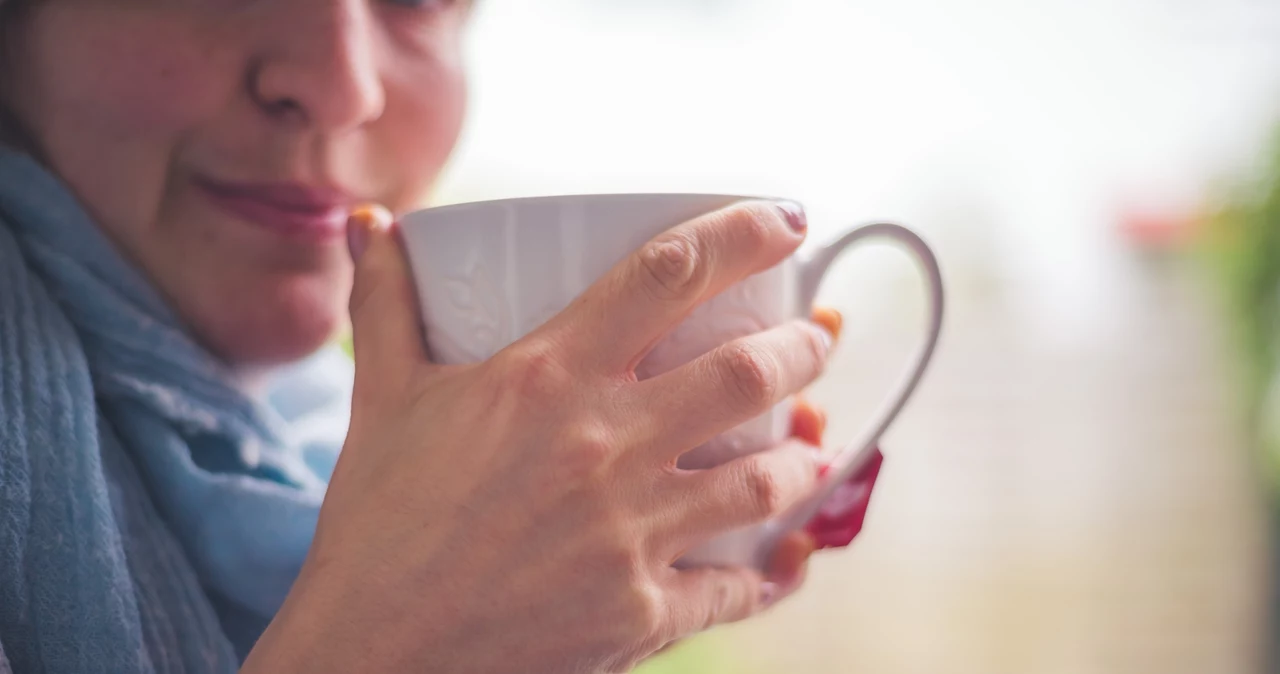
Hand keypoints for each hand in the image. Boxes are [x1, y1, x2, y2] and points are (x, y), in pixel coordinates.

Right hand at [245, 201, 836, 673]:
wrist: (372, 652)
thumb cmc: (377, 522)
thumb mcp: (382, 399)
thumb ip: (387, 304)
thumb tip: (375, 224)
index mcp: (546, 377)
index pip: (667, 273)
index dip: (743, 233)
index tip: (788, 218)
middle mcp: (603, 444)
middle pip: (747, 372)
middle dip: (804, 347)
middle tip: (816, 338)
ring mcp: (631, 531)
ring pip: (766, 478)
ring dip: (806, 454)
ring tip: (815, 442)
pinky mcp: (642, 609)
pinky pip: (739, 587)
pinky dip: (774, 570)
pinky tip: (788, 556)